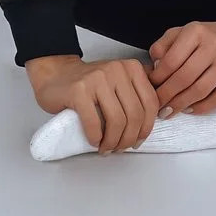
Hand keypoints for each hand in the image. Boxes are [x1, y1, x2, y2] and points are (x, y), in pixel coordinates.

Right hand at [28, 55, 159, 153]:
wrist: (56, 74)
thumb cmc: (90, 84)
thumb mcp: (120, 80)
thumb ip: (137, 92)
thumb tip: (159, 115)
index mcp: (132, 67)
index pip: (150, 102)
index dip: (147, 127)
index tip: (139, 139)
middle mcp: (117, 69)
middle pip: (135, 114)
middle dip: (129, 139)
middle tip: (120, 148)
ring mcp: (97, 78)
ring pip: (117, 121)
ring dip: (113, 142)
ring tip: (107, 148)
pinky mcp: (79, 91)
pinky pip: (94, 123)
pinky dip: (96, 139)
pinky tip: (94, 142)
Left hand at [146, 15, 215, 116]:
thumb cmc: (205, 38)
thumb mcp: (181, 32)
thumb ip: (163, 46)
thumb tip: (154, 69)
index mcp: (196, 31)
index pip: (171, 60)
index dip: (157, 78)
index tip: (150, 88)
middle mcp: (214, 45)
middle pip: (184, 77)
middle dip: (166, 95)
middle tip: (156, 106)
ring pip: (200, 90)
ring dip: (180, 105)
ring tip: (168, 112)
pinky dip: (200, 108)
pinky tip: (188, 109)